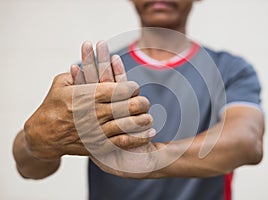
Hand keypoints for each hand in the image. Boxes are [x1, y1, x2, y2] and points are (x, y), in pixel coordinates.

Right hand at [24, 42, 154, 160]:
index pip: (117, 89)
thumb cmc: (52, 106)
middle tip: (145, 102)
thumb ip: (78, 73)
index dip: (131, 88)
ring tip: (149, 117)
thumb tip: (93, 61)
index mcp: (86, 96)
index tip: (135, 88)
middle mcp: (93, 114)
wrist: (43, 136)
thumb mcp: (60, 84)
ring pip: (127, 125)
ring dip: (142, 121)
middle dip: (140, 103)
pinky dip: (137, 139)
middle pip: (126, 107)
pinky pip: (122, 143)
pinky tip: (147, 134)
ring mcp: (96, 131)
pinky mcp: (97, 146)